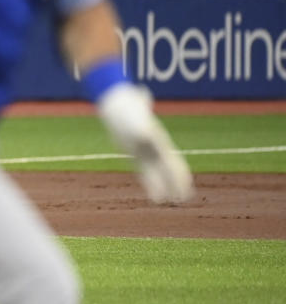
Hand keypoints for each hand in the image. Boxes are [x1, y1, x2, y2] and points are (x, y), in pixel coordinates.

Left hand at [98, 84, 193, 203]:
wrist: (116, 101)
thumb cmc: (126, 106)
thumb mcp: (133, 113)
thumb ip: (140, 121)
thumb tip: (144, 120)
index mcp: (158, 139)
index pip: (173, 161)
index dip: (179, 176)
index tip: (186, 190)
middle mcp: (155, 146)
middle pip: (168, 168)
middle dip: (175, 183)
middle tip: (182, 199)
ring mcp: (146, 149)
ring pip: (157, 172)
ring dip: (162, 186)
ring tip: (164, 202)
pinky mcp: (135, 152)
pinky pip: (145, 170)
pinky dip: (150, 183)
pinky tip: (153, 196)